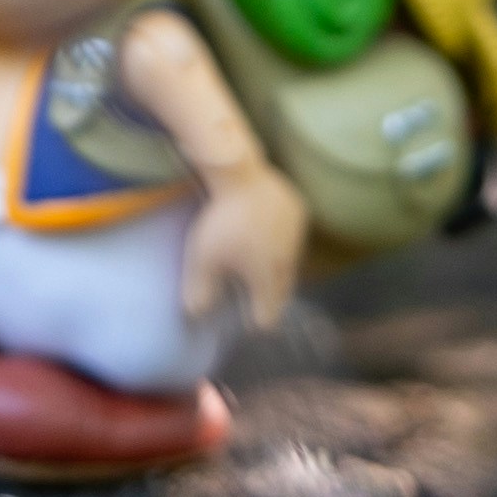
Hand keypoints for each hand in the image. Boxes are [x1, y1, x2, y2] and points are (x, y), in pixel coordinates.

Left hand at [179, 161, 309, 327]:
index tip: (245, 317)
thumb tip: (197, 314)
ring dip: (275, 269)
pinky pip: (293, 238)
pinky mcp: (300, 214)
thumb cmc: (221, 221)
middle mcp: (288, 262)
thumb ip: (199, 291)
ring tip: (256, 263)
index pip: (268, 317)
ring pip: (290, 264)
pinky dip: (281, 242)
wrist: (241, 175)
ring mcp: (297, 237)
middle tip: (251, 295)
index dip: (255, 321)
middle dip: (268, 297)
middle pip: (282, 293)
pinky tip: (264, 234)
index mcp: (267, 278)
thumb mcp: (201, 259)